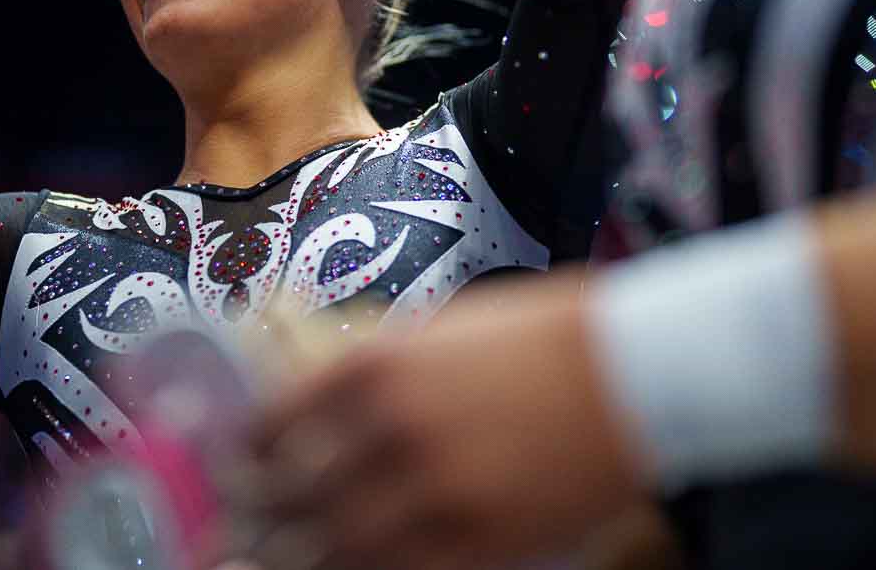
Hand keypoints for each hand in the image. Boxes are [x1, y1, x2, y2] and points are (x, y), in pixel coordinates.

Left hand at [249, 270, 658, 569]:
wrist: (637, 369)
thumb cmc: (545, 338)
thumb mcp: (442, 328)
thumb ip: (380, 365)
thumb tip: (327, 398)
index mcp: (374, 367)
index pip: (274, 422)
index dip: (246, 452)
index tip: (239, 463)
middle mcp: (388, 431)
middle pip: (287, 493)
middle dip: (256, 512)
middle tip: (238, 522)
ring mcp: (430, 495)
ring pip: (327, 546)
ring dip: (291, 553)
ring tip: (272, 556)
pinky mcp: (474, 544)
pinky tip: (342, 566)